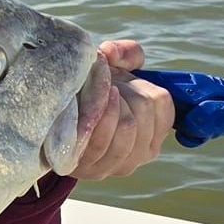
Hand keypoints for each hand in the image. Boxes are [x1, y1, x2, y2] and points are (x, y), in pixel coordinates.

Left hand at [68, 39, 174, 180]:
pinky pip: (99, 143)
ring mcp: (118, 165)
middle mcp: (144, 151)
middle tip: (102, 90)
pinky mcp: (92, 171)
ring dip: (106, 105)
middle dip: (119, 94)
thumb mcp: (114, 68)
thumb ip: (125, 53)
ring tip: (93, 99)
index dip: (141, 87)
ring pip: (126, 127)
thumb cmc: (94, 92)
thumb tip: (110, 53)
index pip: (163, 103)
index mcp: (157, 126)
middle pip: (142, 112)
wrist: (60, 120)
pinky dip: (92, 121)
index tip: (122, 83)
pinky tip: (83, 112)